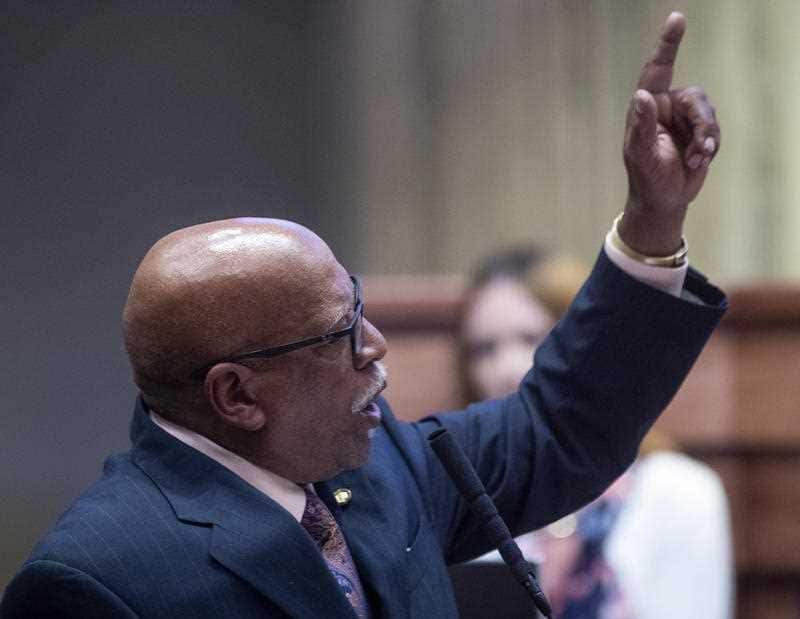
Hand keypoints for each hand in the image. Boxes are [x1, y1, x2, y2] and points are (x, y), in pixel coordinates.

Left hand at [619, 12, 719, 256]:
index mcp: (647, 107)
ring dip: (706, 138)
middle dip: (702, 122)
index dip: (668, 44)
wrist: (663, 201)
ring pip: (709, 112)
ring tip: (695, 159)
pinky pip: (715, 130)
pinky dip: (710, 146)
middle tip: (699, 149)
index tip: (677, 18)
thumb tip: (642, 95)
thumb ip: (642, 125)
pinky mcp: (699, 133)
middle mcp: (666, 108)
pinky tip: (698, 162)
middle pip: (696, 97)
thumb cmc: (646, 178)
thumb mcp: (642, 154)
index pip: (658, 69)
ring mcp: (684, 120)